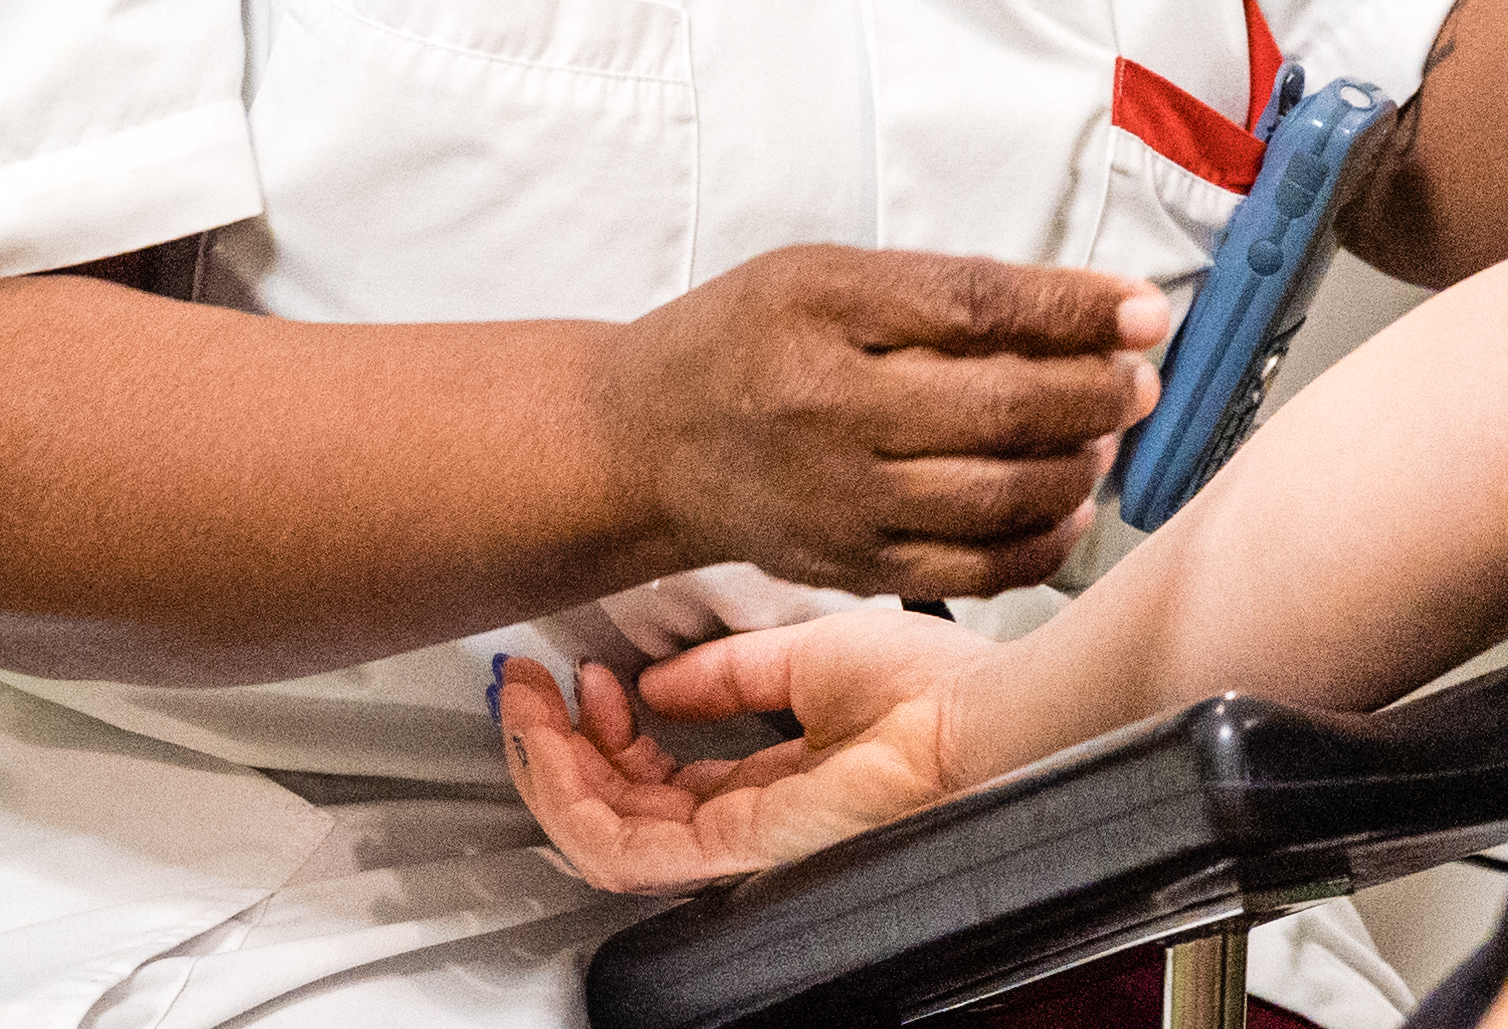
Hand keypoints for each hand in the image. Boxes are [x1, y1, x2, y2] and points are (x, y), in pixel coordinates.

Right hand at [501, 610, 996, 892]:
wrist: (982, 720)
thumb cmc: (937, 691)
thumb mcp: (809, 657)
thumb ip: (728, 673)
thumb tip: (654, 679)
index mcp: (773, 780)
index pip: (659, 777)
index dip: (608, 728)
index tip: (588, 672)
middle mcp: (747, 822)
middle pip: (618, 810)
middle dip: (556, 749)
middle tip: (526, 690)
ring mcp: (736, 844)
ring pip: (603, 835)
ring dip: (549, 770)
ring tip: (525, 707)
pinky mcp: (732, 850)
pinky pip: (624, 848)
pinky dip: (574, 794)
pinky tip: (555, 739)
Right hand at [591, 247, 1166, 599]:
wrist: (643, 444)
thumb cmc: (743, 341)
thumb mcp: (825, 275)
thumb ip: (942, 289)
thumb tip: (1080, 303)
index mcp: (827, 314)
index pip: (976, 307)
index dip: (1076, 308)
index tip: (1145, 308)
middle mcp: (833, 412)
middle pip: (1001, 408)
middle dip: (1096, 393)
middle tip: (1139, 380)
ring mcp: (844, 501)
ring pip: (998, 495)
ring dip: (1079, 466)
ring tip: (1105, 437)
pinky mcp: (852, 567)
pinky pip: (972, 568)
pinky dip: (1040, 544)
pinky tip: (1070, 508)